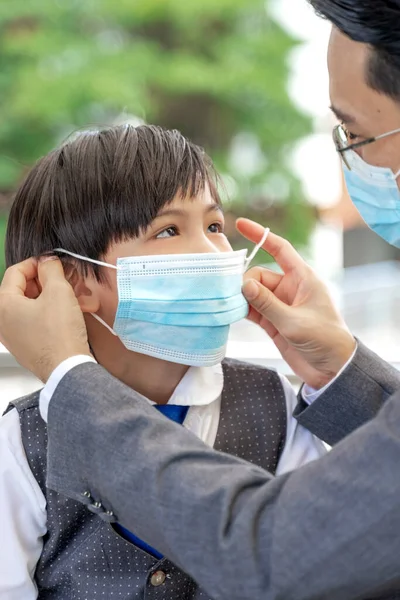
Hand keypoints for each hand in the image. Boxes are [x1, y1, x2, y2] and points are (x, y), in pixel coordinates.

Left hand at [0, 257, 89, 381]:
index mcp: (3, 305)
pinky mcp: (26, 346)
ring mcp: (12, 336)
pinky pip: (35, 322)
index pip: (16, 271)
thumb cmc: (60, 335)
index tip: (53, 263)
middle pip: (23, 289)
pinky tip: (69, 313)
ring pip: (31, 306)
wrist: (68, 370)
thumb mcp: (59, 291)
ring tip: (74, 297)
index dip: (38, 263)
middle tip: (66, 280)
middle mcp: (2, 321)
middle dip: (47, 282)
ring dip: (53, 297)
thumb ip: (51, 269)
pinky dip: (51, 314)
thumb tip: (48, 261)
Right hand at [237, 218, 355, 389]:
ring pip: (253, 292)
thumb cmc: (323, 340)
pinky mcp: (273, 321)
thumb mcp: (294, 321)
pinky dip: (242, 310)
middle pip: (259, 275)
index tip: (241, 224)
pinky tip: (231, 313)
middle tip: (236, 298)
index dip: (261, 235)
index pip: (280, 249)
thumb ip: (267, 303)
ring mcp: (281, 305)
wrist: (331, 369)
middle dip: (245, 283)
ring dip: (241, 298)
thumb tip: (243, 284)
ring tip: (230, 306)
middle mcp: (290, 288)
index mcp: (303, 279)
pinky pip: (252, 308)